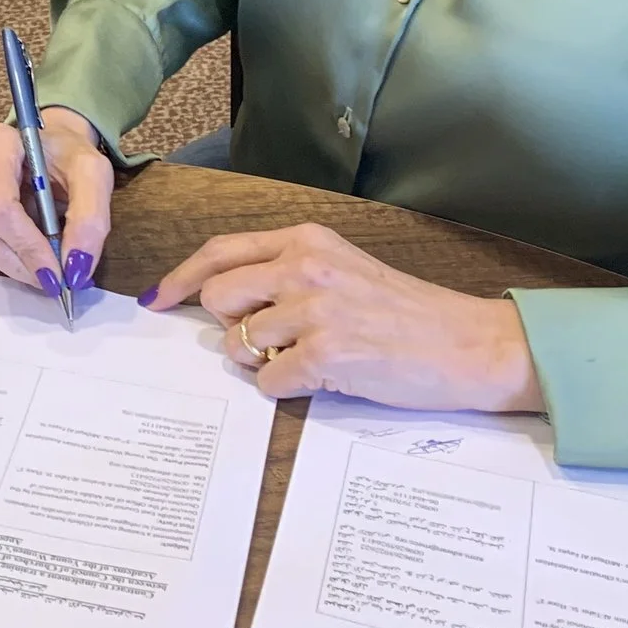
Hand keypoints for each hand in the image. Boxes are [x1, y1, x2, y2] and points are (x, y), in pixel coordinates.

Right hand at [0, 105, 113, 297]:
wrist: (48, 144)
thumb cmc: (67, 153)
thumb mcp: (92, 173)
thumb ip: (90, 217)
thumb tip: (77, 267)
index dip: (28, 246)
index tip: (60, 272)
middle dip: (27, 264)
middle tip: (62, 278)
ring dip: (21, 266)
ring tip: (52, 262)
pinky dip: (12, 260)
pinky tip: (32, 249)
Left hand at [145, 224, 543, 412]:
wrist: (468, 343)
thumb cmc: (406, 311)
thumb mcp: (343, 268)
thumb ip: (287, 272)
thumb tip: (225, 298)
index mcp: (306, 240)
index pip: (220, 251)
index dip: (181, 278)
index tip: (159, 300)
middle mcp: (305, 267)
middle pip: (218, 298)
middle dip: (229, 327)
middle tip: (267, 340)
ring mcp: (315, 310)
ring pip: (238, 344)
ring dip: (260, 361)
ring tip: (304, 358)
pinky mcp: (327, 355)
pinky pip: (269, 381)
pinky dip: (284, 388)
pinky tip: (319, 379)